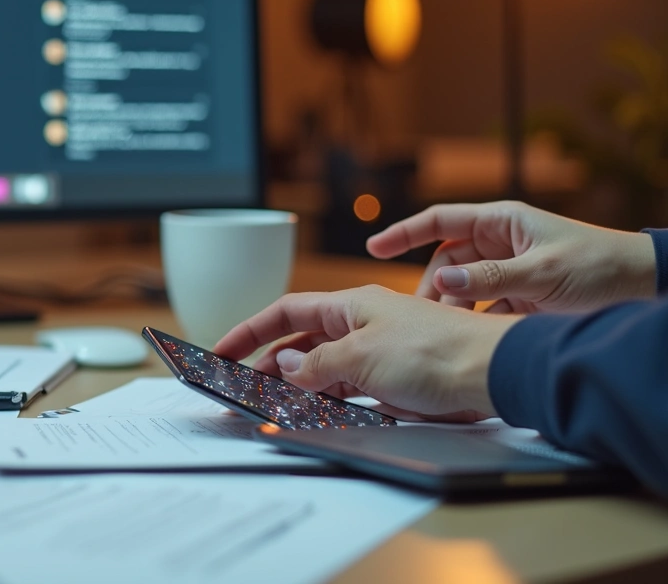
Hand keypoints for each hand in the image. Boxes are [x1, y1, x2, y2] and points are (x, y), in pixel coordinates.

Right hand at [214, 286, 520, 420]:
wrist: (494, 373)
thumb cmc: (437, 351)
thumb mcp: (362, 357)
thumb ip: (318, 366)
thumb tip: (290, 369)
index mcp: (352, 305)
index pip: (288, 311)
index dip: (252, 330)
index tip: (223, 349)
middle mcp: (363, 324)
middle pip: (303, 342)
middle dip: (272, 363)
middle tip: (245, 387)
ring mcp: (379, 353)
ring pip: (325, 368)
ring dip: (300, 385)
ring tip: (274, 403)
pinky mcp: (396, 381)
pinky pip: (350, 389)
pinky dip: (329, 400)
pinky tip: (317, 413)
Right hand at [366, 201, 656, 313]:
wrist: (645, 288)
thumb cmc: (601, 267)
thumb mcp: (542, 272)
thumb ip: (490, 278)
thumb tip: (443, 282)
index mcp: (503, 221)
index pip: (440, 221)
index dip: (403, 232)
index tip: (373, 247)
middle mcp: (501, 243)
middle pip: (445, 261)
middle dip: (428, 286)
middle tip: (417, 314)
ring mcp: (510, 272)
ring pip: (462, 288)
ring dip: (451, 309)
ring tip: (443, 331)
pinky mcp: (520, 298)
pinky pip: (482, 308)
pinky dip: (473, 323)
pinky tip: (470, 340)